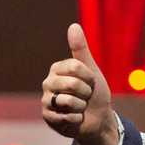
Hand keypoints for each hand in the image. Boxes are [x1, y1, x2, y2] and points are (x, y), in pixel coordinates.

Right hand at [41, 24, 118, 144]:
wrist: (98, 119)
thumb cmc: (95, 93)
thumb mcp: (91, 70)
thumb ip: (81, 49)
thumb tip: (73, 25)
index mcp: (57, 68)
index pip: (76, 67)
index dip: (89, 77)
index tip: (90, 82)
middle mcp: (48, 82)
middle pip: (72, 84)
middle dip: (86, 93)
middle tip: (85, 96)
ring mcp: (46, 100)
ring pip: (68, 101)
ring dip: (82, 107)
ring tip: (80, 108)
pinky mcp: (47, 117)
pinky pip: (67, 116)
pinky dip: (77, 119)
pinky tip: (75, 119)